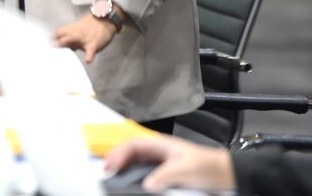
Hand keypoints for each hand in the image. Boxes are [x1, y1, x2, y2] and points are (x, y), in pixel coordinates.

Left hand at [53, 13, 115, 63]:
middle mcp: (75, 33)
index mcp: (71, 29)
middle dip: (55, 42)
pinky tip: (88, 60)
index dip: (50, 39)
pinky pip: (91, 50)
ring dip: (67, 43)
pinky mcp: (93, 43)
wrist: (105, 19)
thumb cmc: (90, 26)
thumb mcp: (78, 30)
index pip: (57, 33)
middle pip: (63, 35)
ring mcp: (84, 38)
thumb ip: (68, 39)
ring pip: (74, 39)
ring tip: (62, 52)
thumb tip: (59, 47)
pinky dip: (89, 55)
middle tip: (49, 50)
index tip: (44, 47)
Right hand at [104, 135, 235, 191]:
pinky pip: (143, 171)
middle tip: (104, 171)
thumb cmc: (207, 166)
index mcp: (160, 144)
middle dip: (116, 158)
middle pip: (131, 151)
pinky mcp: (165, 172)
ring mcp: (160, 161)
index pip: (133, 145)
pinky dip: (132, 174)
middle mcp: (158, 151)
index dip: (118, 154)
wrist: (224, 173)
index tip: (109, 166)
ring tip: (111, 175)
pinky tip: (128, 181)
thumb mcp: (184, 171)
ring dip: (122, 166)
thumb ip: (164, 175)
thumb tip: (146, 184)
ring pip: (135, 160)